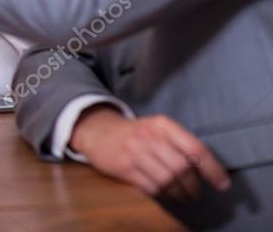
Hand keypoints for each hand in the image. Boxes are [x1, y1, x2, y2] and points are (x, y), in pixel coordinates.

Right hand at [70, 106, 229, 200]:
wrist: (98, 132)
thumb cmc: (135, 133)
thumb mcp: (157, 128)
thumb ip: (180, 142)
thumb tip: (208, 168)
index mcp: (162, 124)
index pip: (195, 148)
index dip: (212, 169)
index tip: (223, 184)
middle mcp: (149, 136)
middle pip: (182, 167)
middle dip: (194, 186)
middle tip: (196, 193)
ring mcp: (135, 152)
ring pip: (168, 179)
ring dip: (180, 193)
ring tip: (183, 196)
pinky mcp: (124, 167)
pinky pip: (152, 187)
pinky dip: (164, 195)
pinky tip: (166, 193)